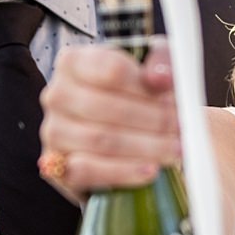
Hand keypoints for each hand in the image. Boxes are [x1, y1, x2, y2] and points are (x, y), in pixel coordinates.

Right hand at [39, 43, 178, 194]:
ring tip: (176, 150)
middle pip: (105, 107)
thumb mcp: (155, 70)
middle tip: (181, 130)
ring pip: (99, 139)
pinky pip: (86, 170)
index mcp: (76, 62)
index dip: (147, 89)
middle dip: (152, 120)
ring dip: (145, 147)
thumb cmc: (141, 97)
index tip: (174, 100)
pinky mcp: (57, 165)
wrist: (130, 136)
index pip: (112, 70)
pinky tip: (150, 170)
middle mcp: (57, 94)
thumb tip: (160, 79)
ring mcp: (53, 131)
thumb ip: (162, 64)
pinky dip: (122, 172)